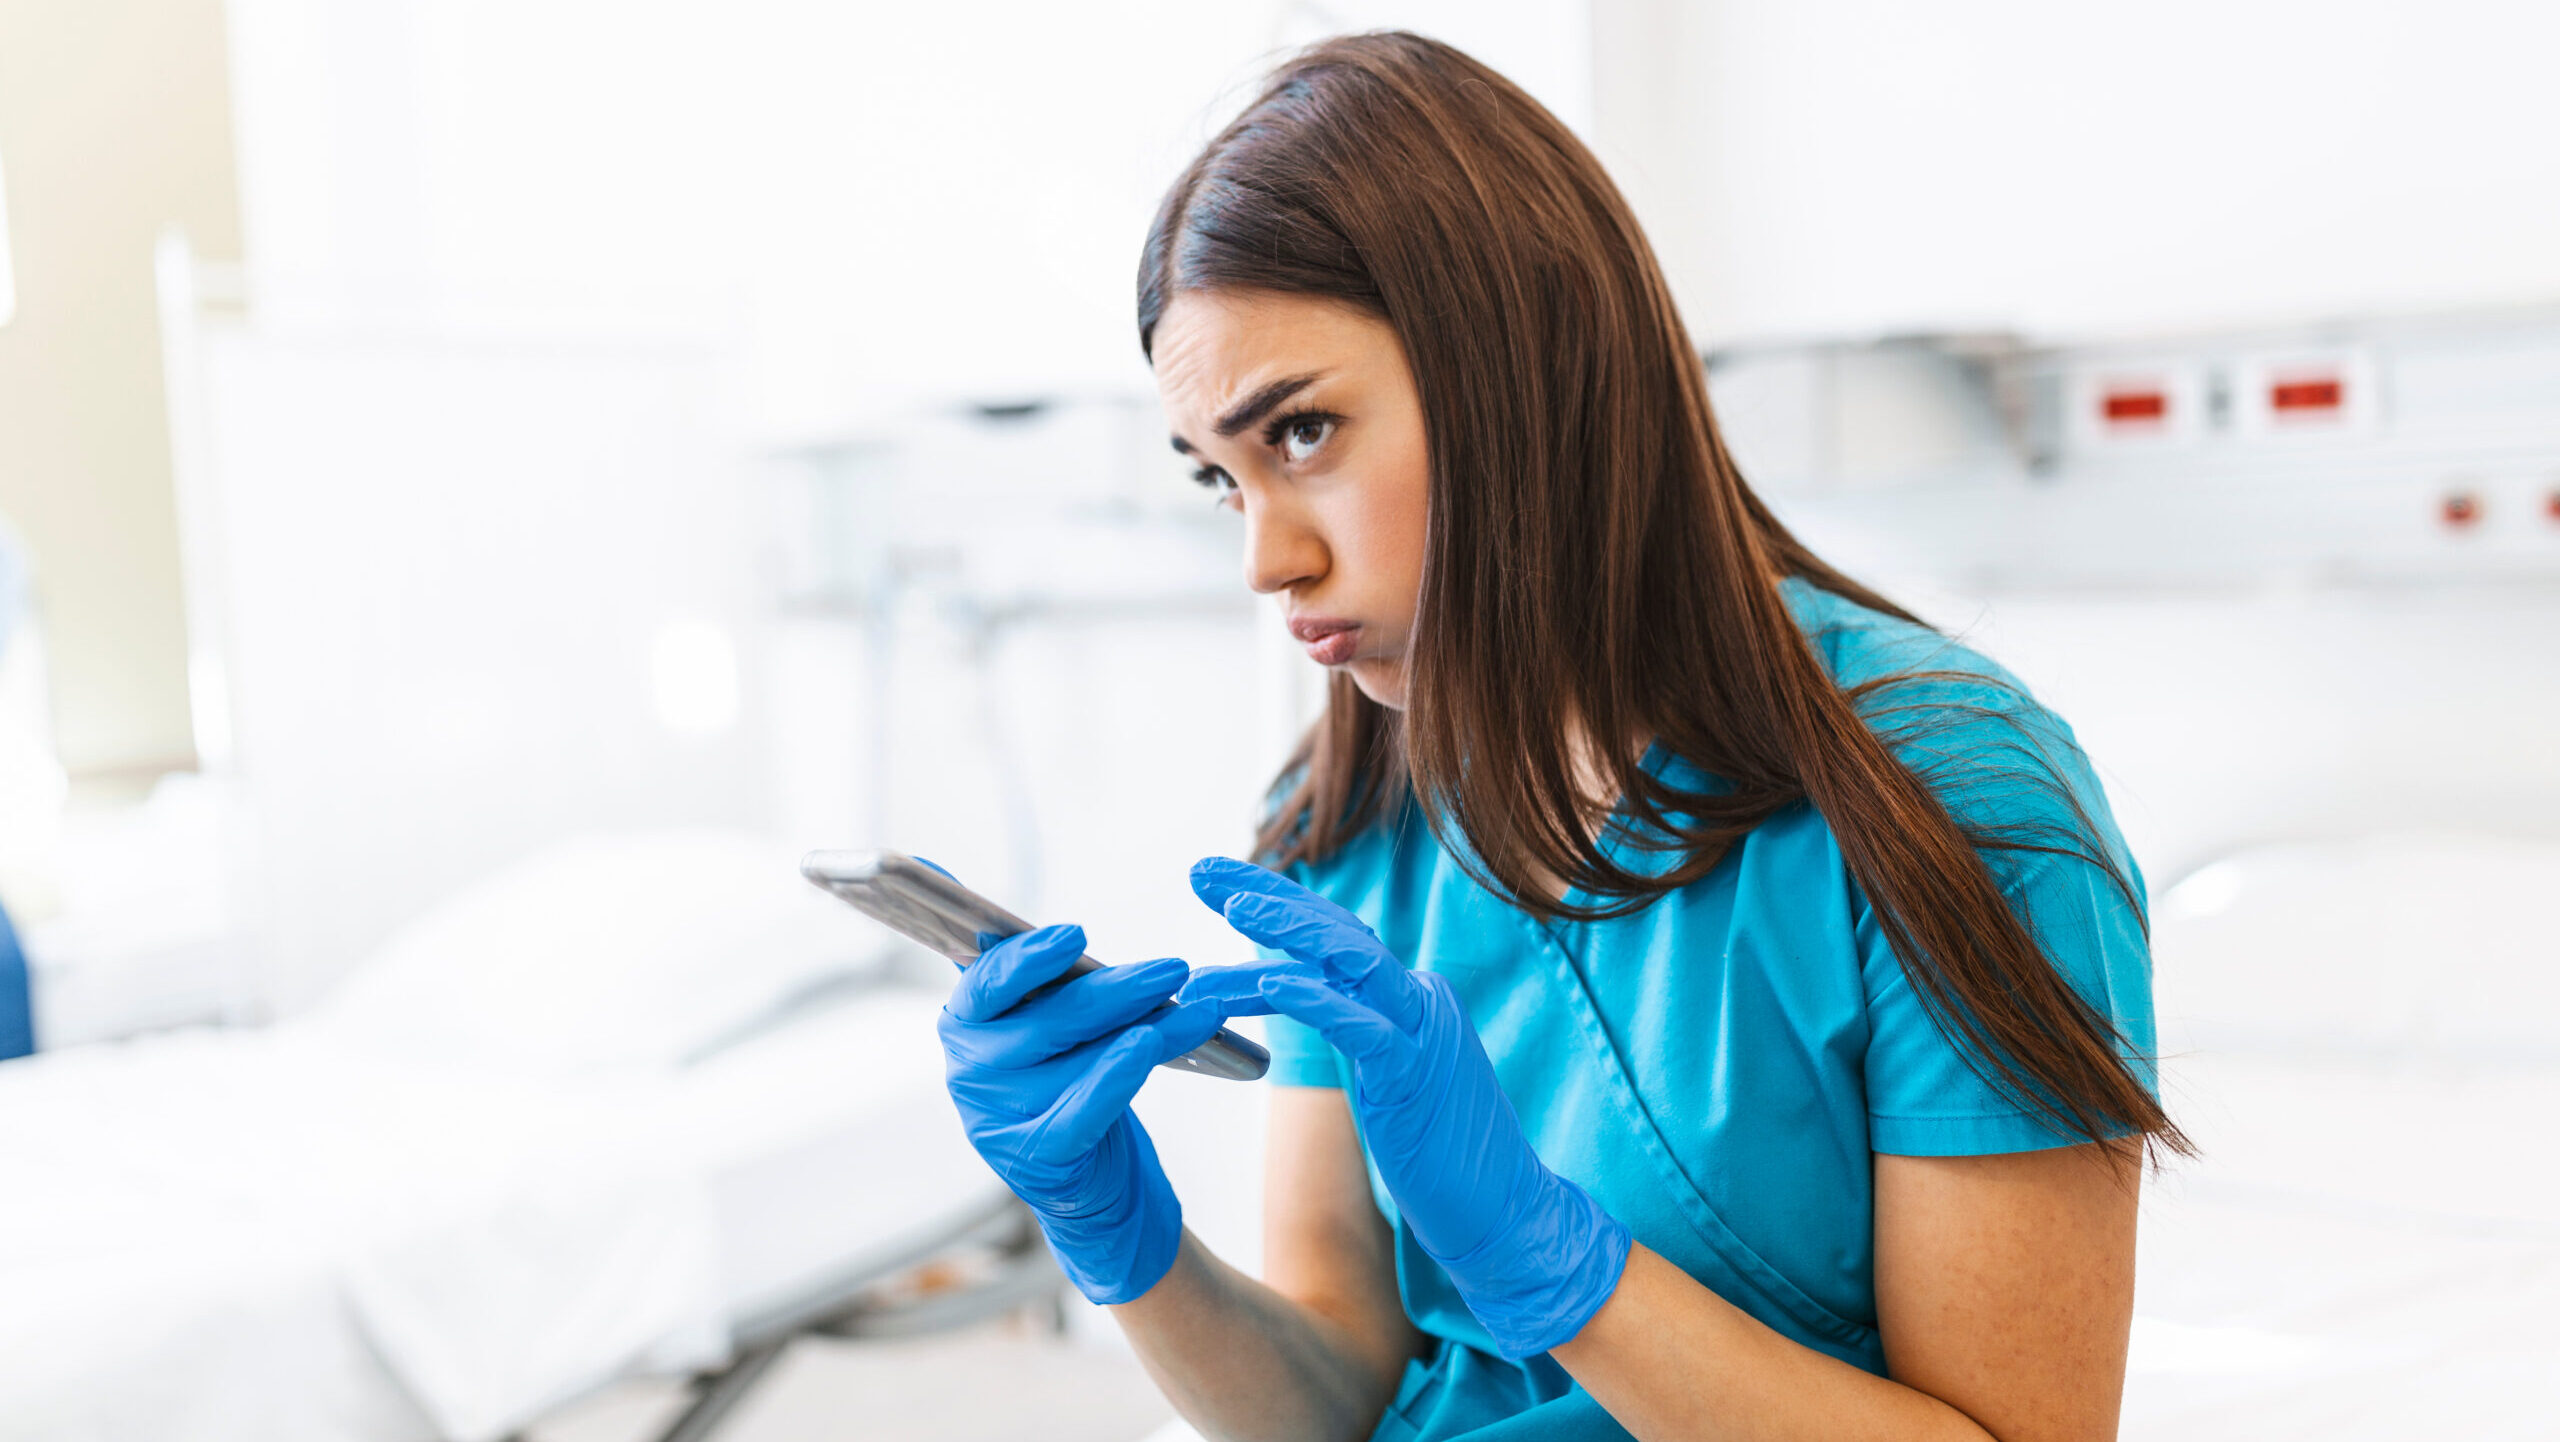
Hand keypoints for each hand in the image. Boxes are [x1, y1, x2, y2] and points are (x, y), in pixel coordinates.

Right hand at [937, 915, 1225, 1304]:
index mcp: (964, 1023)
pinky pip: (1086, 1109)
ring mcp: (998, 1120)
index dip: (1029, 960)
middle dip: (1117, 992)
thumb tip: (935, 870)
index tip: (1076, 937)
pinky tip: (1154, 1049)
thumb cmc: (1066, 1077)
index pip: (986, 984)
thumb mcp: (1035, 1012)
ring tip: (1197, 1008)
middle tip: (1173, 969)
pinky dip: (1120, 1076)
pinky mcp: (1038, 1158)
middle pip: (1049, 1021)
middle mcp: (970, 1071)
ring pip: (1079, 1061)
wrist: (1089, 1178)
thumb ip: (1005, 953)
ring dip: (1147, 1030)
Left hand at [1178, 856, 1631, 1358]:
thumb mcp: (1389, 1077)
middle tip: (1199, 869)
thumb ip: (1357, 1028)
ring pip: (1351, 959)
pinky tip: (1269, 982)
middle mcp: (1418, 1000)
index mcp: (1408, 999)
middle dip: (1266, 894)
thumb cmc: (1442, 1155)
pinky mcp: (1416, 1074)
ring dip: (1287, 929)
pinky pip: (1360, 1024)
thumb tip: (1303, 997)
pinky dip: (1315, 997)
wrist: (1507, 1212)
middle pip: (1337, 928)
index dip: (1276, 901)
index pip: (1335, 934)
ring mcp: (1422, 1032)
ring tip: (1229, 908)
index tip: (1217, 879)